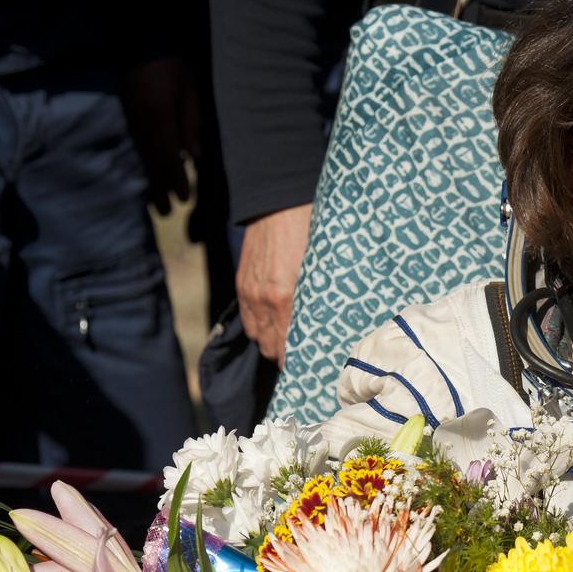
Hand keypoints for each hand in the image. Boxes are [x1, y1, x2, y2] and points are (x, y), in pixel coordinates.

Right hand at [122, 56, 200, 215]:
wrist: (141, 45)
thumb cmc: (172, 67)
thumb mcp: (190, 91)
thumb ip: (191, 123)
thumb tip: (192, 157)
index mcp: (159, 119)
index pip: (168, 156)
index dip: (176, 179)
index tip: (183, 198)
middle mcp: (143, 125)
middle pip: (153, 163)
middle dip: (160, 188)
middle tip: (166, 213)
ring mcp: (133, 123)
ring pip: (143, 158)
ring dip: (150, 181)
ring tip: (155, 204)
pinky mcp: (129, 119)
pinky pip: (138, 148)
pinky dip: (144, 166)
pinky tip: (148, 177)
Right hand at [236, 203, 312, 365]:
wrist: (280, 203)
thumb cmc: (311, 233)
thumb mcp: (323, 268)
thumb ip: (320, 299)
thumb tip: (330, 324)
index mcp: (285, 298)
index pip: (287, 346)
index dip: (297, 361)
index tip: (311, 367)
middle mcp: (263, 300)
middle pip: (269, 347)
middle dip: (284, 355)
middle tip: (303, 357)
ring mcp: (249, 292)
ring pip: (256, 336)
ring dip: (270, 342)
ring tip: (287, 346)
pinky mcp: (242, 283)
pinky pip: (247, 319)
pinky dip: (258, 328)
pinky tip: (272, 328)